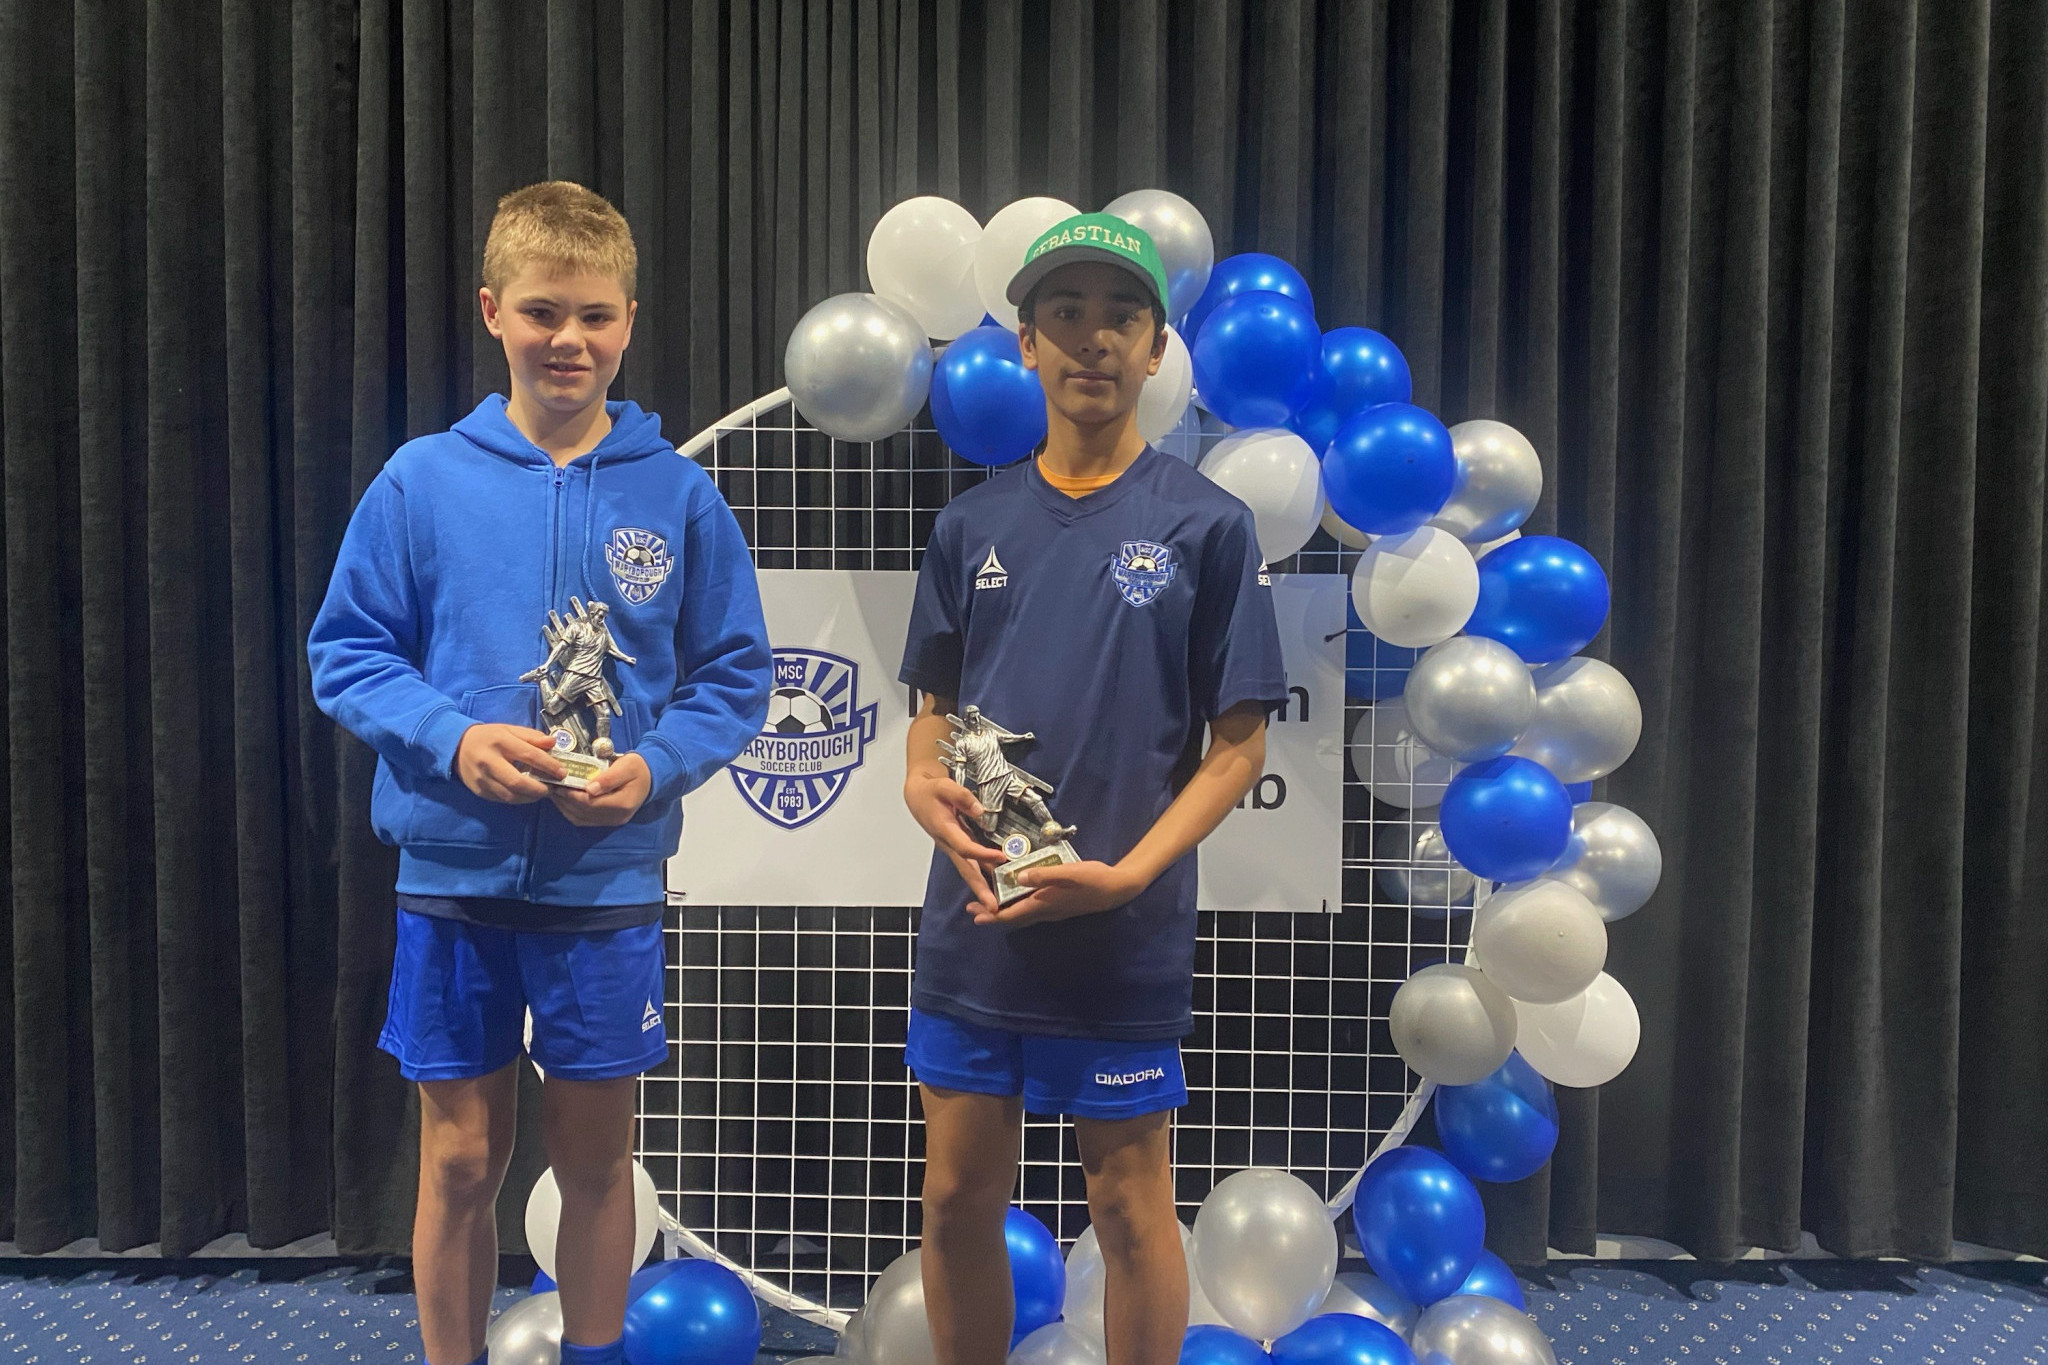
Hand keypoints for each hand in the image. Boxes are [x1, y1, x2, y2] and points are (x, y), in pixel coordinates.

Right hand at [456, 724, 563, 802]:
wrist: (456, 746)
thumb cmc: (489, 737)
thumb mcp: (509, 730)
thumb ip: (531, 736)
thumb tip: (553, 743)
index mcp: (500, 742)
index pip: (528, 755)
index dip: (548, 765)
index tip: (562, 772)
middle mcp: (489, 761)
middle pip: (517, 781)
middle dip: (539, 788)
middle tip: (553, 788)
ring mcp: (482, 779)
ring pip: (510, 795)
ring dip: (530, 797)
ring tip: (542, 792)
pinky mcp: (480, 790)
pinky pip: (502, 799)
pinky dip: (518, 799)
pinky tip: (527, 794)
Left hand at [548, 752, 651, 826]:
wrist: (650, 778)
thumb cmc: (637, 768)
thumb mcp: (627, 766)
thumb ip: (609, 778)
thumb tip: (589, 789)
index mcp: (622, 803)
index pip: (590, 803)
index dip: (572, 795)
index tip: (560, 783)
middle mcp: (616, 817)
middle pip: (583, 812)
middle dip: (565, 800)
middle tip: (552, 787)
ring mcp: (612, 821)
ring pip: (581, 818)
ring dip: (564, 807)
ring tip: (555, 793)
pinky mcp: (607, 821)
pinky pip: (584, 820)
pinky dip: (570, 812)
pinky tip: (563, 801)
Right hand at [904, 769, 1005, 916]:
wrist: (917, 796)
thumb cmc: (930, 791)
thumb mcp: (944, 786)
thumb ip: (962, 796)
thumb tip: (980, 810)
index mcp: (945, 830)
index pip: (965, 847)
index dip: (982, 854)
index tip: (1001, 857)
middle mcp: (948, 844)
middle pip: (966, 869)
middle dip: (980, 889)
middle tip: (993, 907)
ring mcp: (952, 848)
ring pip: (968, 870)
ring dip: (982, 888)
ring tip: (996, 905)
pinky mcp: (957, 847)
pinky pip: (970, 864)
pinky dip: (982, 876)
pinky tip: (996, 883)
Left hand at [976, 860, 1142, 926]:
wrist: (1117, 889)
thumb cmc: (1093, 879)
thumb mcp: (1068, 873)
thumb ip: (1043, 875)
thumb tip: (1017, 877)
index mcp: (1044, 903)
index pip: (1012, 915)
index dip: (992, 915)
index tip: (974, 915)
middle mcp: (1046, 911)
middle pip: (1014, 918)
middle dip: (993, 914)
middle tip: (972, 910)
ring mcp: (1053, 910)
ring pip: (1023, 915)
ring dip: (1005, 911)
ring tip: (990, 905)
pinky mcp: (1059, 905)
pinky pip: (1032, 910)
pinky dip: (1018, 906)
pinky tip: (1018, 897)